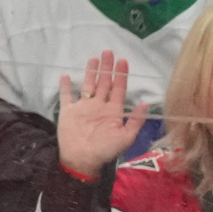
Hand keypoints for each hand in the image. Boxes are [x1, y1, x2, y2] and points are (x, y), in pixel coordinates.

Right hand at [55, 51, 150, 177]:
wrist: (82, 159)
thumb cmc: (106, 150)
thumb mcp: (126, 137)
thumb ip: (135, 120)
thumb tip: (147, 103)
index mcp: (113, 111)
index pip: (119, 89)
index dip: (121, 76)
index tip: (124, 61)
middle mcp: (99, 106)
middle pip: (104, 83)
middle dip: (107, 68)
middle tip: (109, 52)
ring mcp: (83, 107)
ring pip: (88, 85)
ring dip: (91, 72)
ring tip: (94, 58)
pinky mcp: (68, 111)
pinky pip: (66, 96)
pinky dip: (66, 86)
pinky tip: (66, 75)